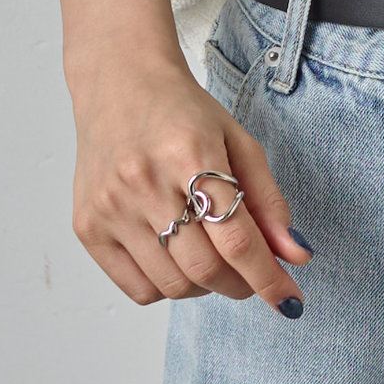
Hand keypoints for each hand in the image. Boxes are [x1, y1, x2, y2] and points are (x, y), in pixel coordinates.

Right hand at [68, 50, 312, 312]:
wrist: (119, 83)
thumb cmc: (184, 113)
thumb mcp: (238, 142)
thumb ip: (268, 201)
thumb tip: (296, 257)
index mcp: (189, 154)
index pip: (236, 239)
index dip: (268, 277)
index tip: (290, 300)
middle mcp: (144, 182)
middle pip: (206, 269)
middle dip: (242, 284)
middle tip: (253, 274)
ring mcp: (110, 207)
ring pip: (174, 285)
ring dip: (208, 287)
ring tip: (214, 260)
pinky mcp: (87, 227)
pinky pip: (138, 288)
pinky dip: (169, 288)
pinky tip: (178, 259)